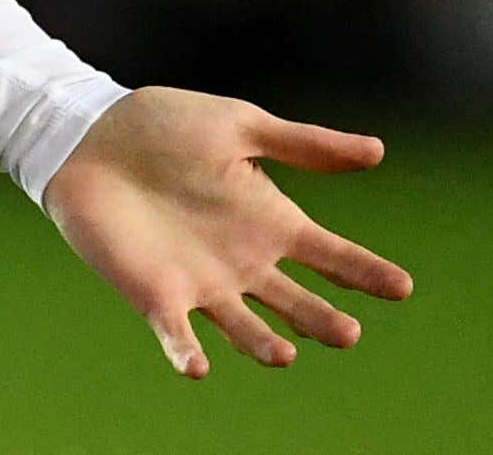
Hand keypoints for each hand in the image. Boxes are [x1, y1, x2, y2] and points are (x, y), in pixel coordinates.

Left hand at [39, 84, 412, 378]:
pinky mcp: (156, 296)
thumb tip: (378, 151)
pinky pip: (175, 335)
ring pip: (246, 329)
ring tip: (286, 355)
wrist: (89, 134)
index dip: (366, 272)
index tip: (402, 287)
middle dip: (322, 320)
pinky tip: (196, 367)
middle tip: (347, 332)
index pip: (332, 255)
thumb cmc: (164, 126)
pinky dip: (185, 353)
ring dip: (264, 346)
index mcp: (270, 221)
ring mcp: (203, 284)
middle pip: (297, 303)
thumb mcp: (240, 126)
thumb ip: (304, 145)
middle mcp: (245, 262)